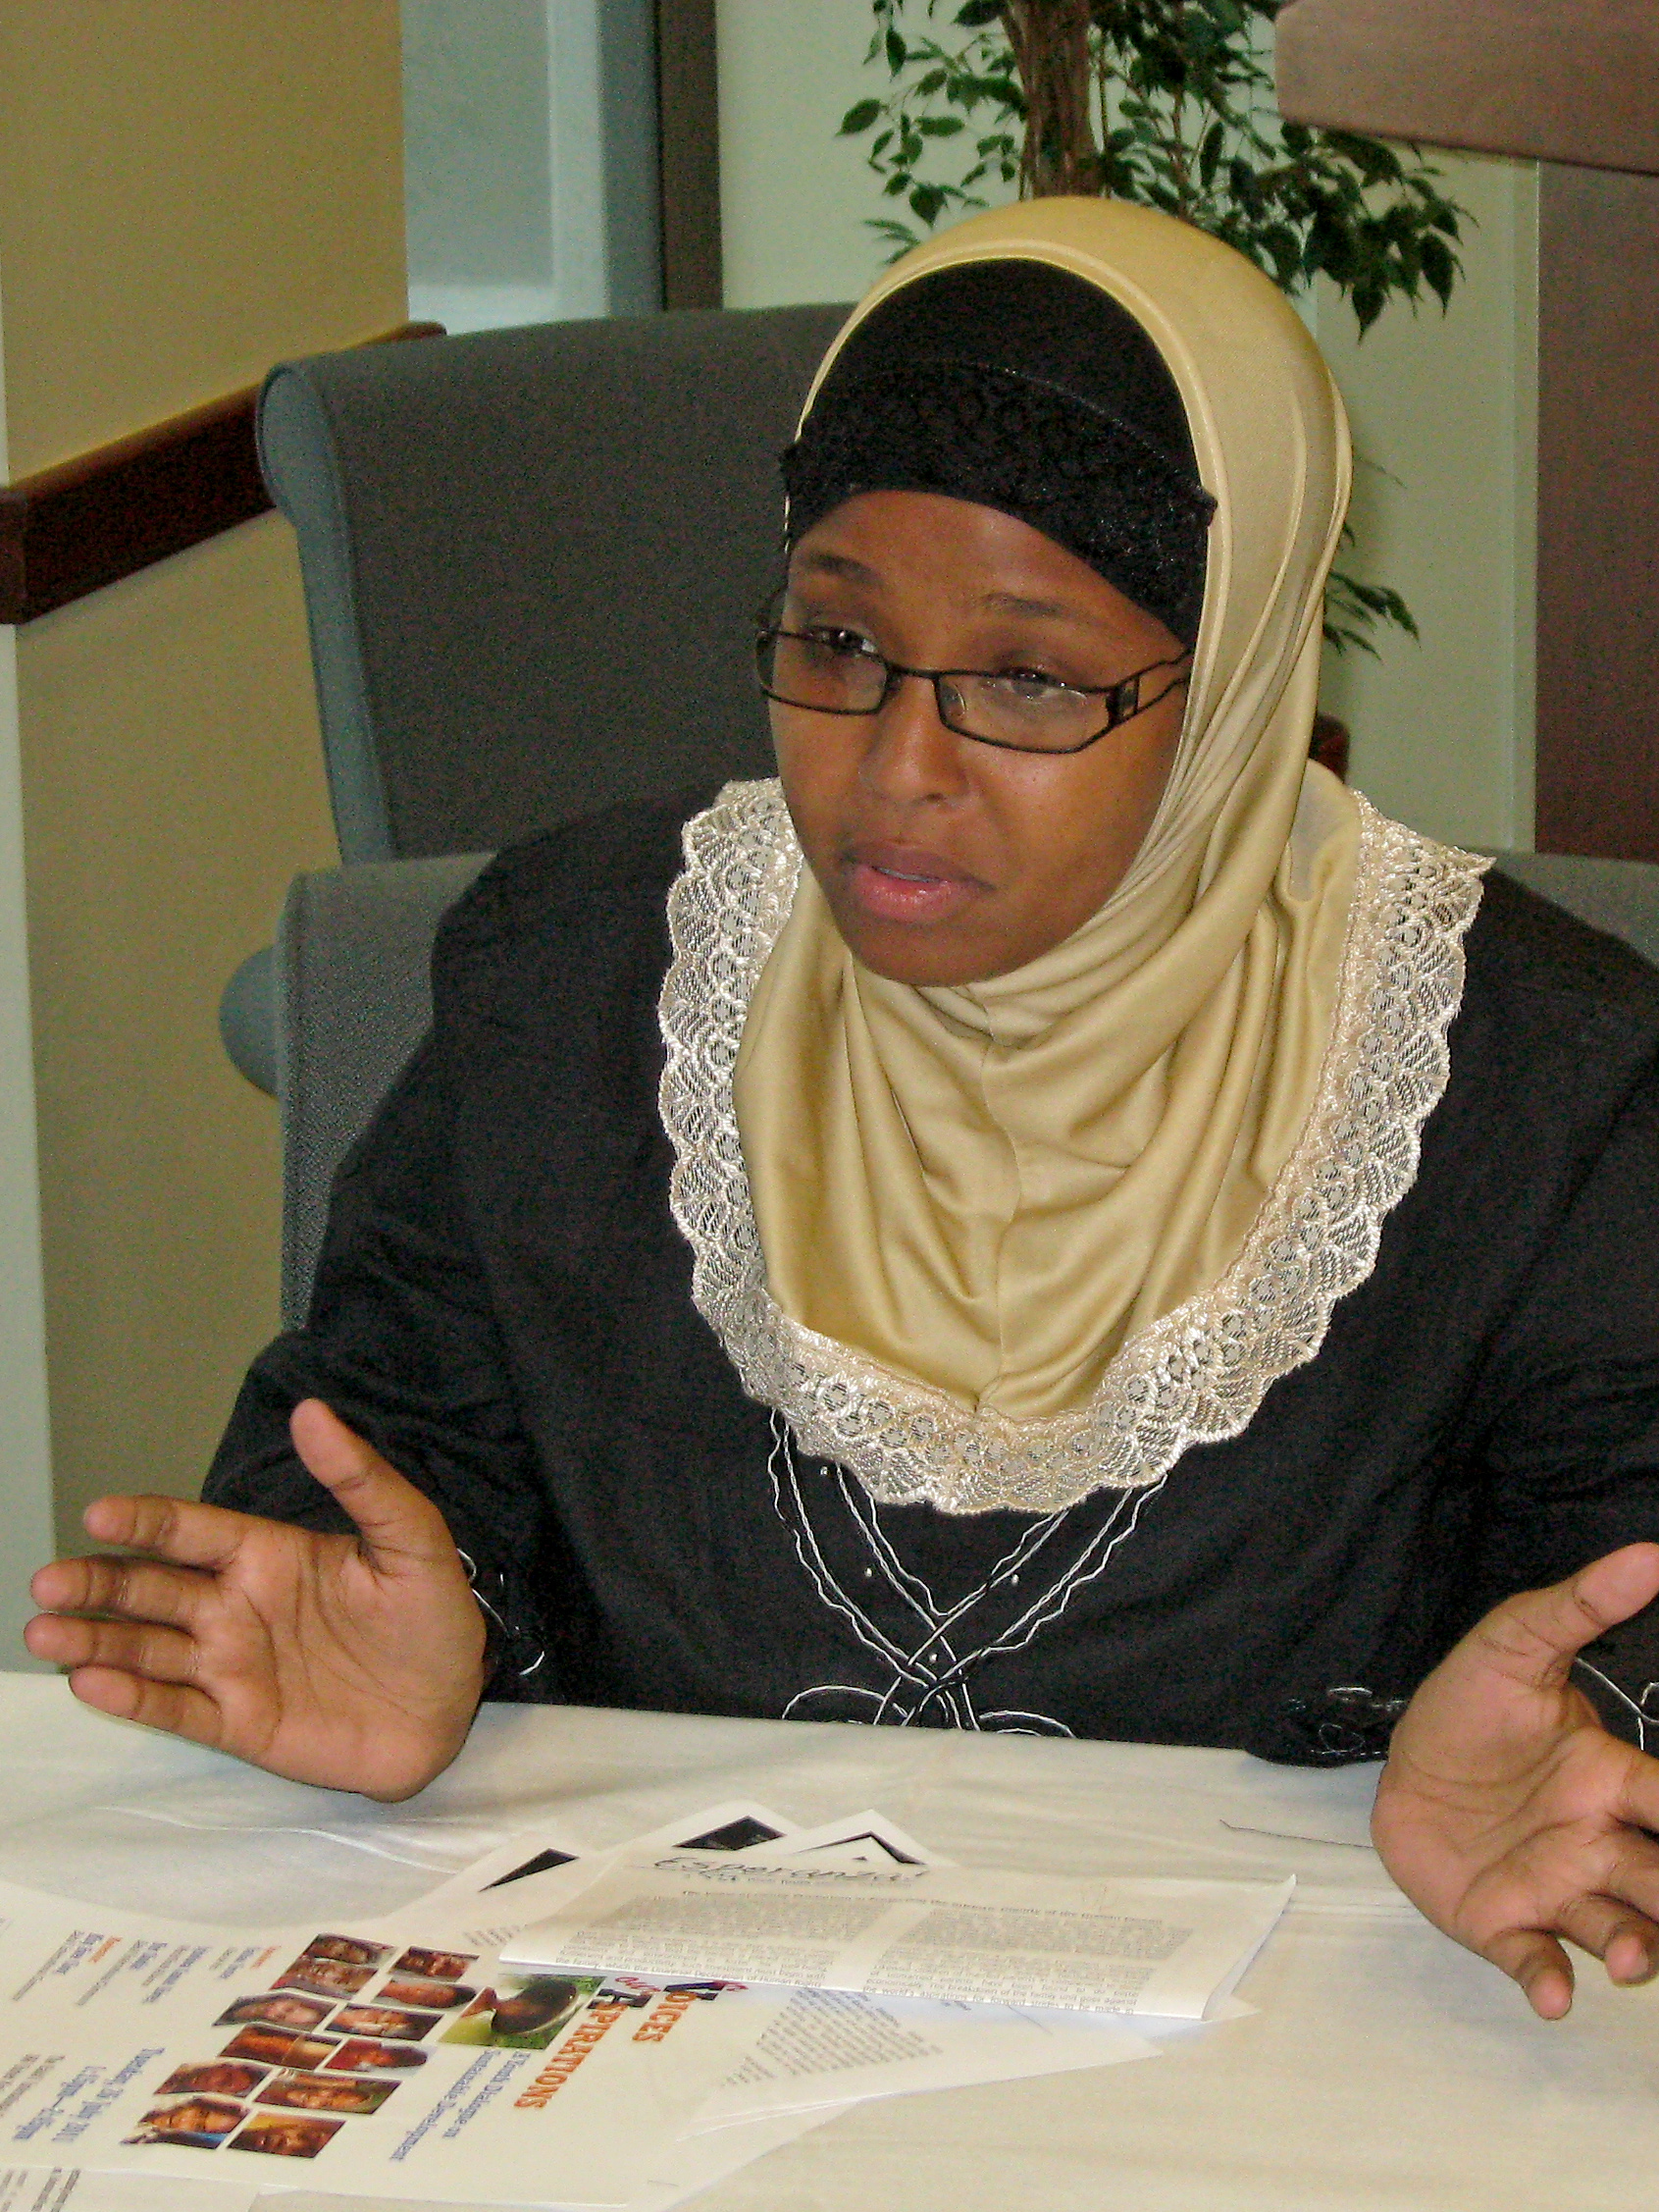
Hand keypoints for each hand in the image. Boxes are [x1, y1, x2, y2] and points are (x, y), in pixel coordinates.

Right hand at [25, 1400, 487, 1800]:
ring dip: (96, 1640)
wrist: (454, 1705)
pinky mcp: (242, 1723)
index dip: (145, 1522)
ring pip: (149, 1649)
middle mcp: (237, 1607)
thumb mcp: (412, 1537)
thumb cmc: (432, 1615)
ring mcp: (234, 1666)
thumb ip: (362, 1478)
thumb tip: (313, 1411)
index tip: (99, 1514)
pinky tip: (92, 1682)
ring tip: (45, 1633)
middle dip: (97, 1584)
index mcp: (268, 1555)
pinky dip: (134, 1697)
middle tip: (46, 1583)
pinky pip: (178, 1708)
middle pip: (151, 1590)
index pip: (191, 1531)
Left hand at [1372, 1543, 1658, 2018]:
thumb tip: (1648, 1553)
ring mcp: (1554, 1888)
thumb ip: (1579, 1607)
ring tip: (1632, 1960)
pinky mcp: (1503, 1922)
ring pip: (1619, 1931)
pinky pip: (1539, 1959)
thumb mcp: (1514, 1644)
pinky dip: (1550, 1980)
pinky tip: (1554, 1994)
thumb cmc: (1472, 1706)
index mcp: (1612, 1779)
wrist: (1400, 1755)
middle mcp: (1599, 1843)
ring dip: (1634, 1950)